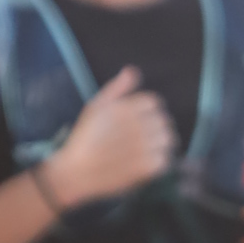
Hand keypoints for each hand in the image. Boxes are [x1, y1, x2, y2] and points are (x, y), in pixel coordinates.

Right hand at [42, 68, 175, 209]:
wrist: (75, 173)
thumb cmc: (84, 138)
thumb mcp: (95, 106)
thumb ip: (117, 87)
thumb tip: (133, 70)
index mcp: (126, 108)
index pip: (154, 103)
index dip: (149, 113)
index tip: (140, 123)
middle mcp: (136, 124)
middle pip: (164, 121)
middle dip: (156, 128)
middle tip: (144, 139)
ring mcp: (142, 146)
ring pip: (168, 140)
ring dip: (160, 145)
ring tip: (147, 151)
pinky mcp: (144, 167)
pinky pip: (164, 161)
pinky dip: (158, 163)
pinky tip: (145, 164)